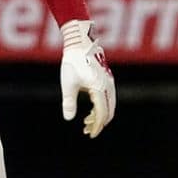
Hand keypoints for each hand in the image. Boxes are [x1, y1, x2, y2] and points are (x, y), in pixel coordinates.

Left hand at [59, 19, 115, 137]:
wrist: (80, 43)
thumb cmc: (73, 62)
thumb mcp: (68, 84)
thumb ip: (69, 102)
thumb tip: (68, 119)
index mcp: (99, 90)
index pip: (102, 114)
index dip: (97, 126)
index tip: (89, 134)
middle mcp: (108, 87)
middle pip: (108, 112)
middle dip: (99, 123)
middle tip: (87, 130)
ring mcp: (109, 83)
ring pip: (109, 105)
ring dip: (100, 115)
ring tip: (86, 121)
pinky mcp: (107, 79)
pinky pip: (108, 98)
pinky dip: (102, 106)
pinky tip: (91, 110)